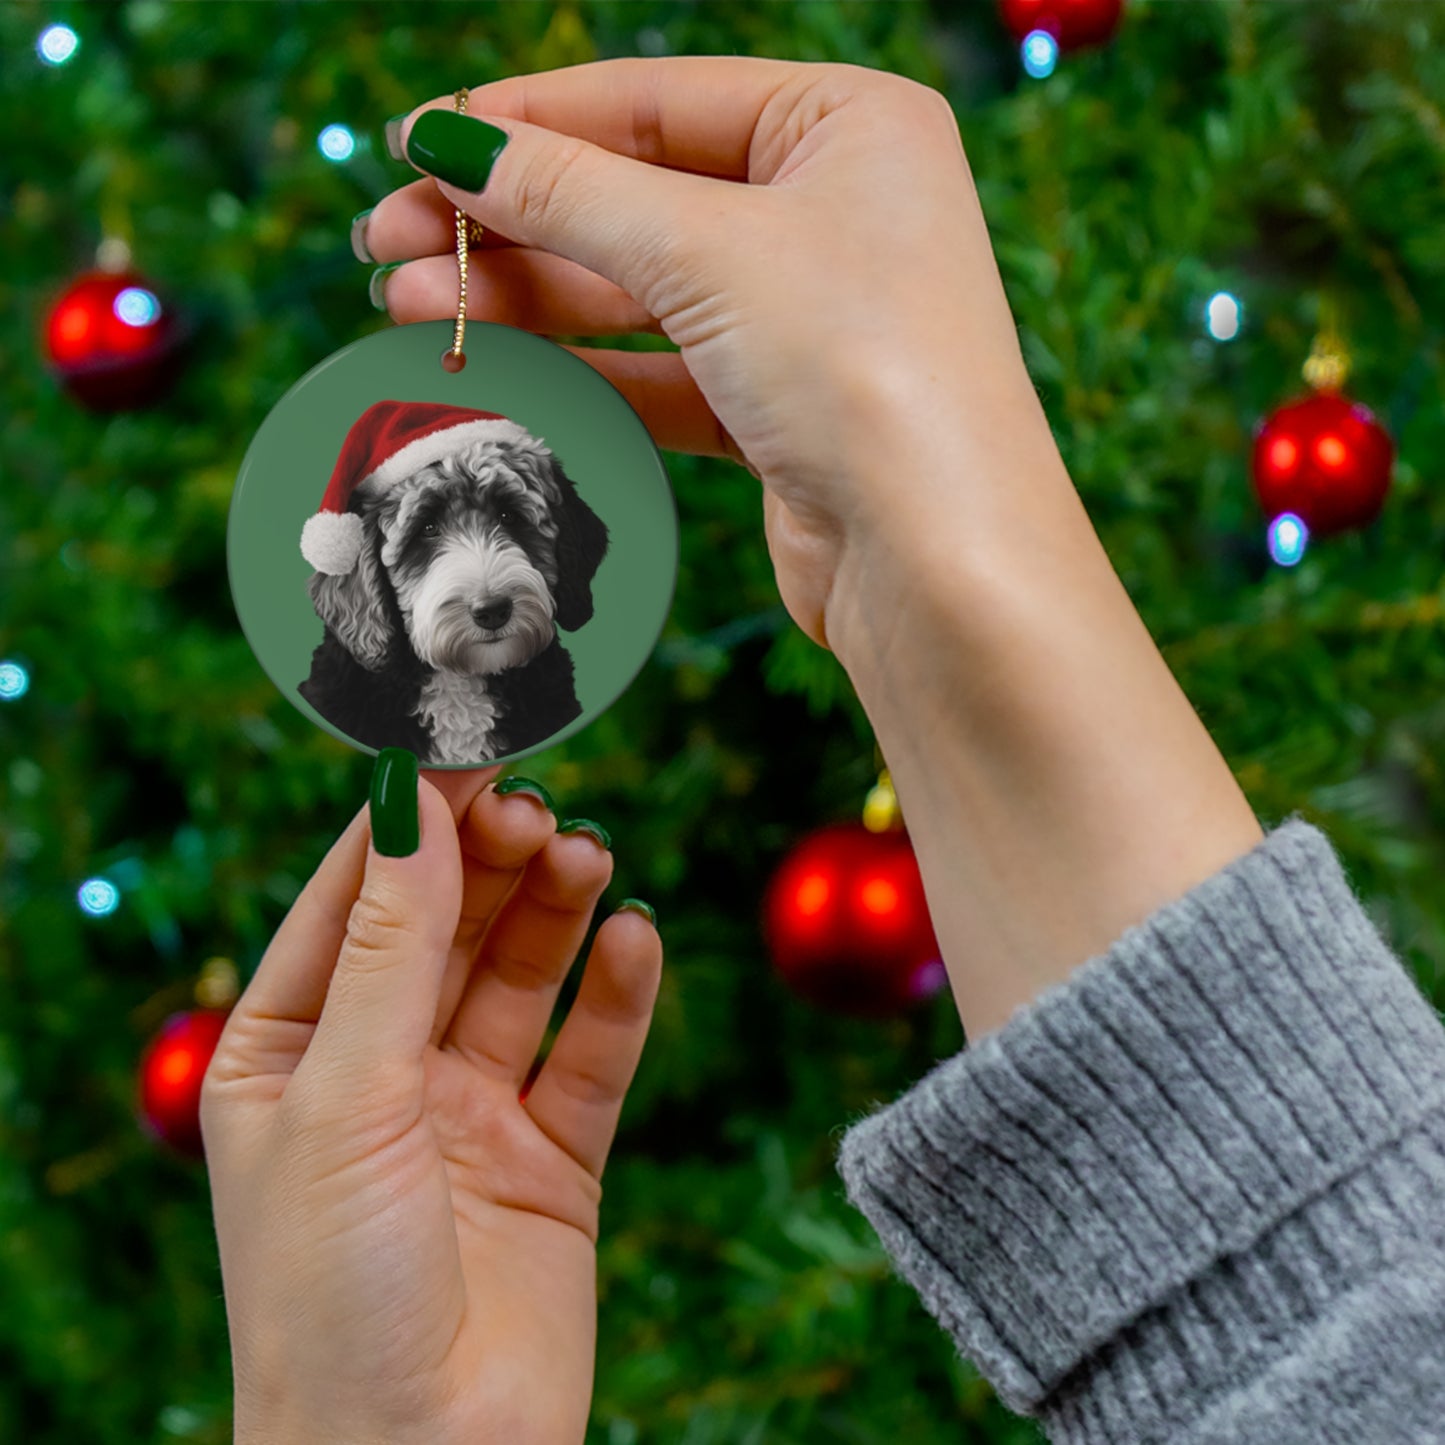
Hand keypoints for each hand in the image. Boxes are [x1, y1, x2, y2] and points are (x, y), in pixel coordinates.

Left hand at [201, 764, 661, 1444]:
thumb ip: (391, 947)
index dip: (409, 821)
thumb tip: (412, 802)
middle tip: (539, 808)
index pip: (353, 900)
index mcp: (290, 1052)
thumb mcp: (346, 1095)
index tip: (465, 745)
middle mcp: (380, 1072)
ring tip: (588, 857)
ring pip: (522, 977)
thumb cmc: (331, 1293)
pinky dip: (617, 995)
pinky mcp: (552, 1159)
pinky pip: (591, 1055)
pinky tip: (635, 940)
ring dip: (555, 911)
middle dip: (490, 862)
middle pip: (447, 927)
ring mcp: (469, 1113)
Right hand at [363, 56, 1054, 654]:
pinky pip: (659, 370)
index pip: (654, 100)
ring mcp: (807, 315)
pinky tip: (492, 364)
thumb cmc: (863, 370)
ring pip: (638, 289)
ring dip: (525, 297)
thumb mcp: (707, 251)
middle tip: (385, 242)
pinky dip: (578, 369)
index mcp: (848, 125)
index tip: (414, 143)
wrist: (937, 562)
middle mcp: (833, 210)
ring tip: (406, 306)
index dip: (525, 121)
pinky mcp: (780, 409)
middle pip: (635, 195)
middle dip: (507, 220)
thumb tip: (449, 141)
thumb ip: (571, 193)